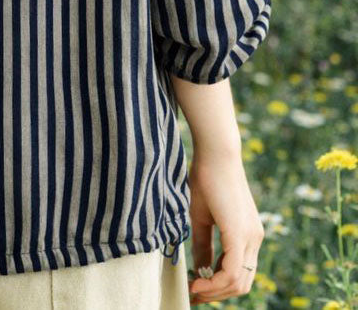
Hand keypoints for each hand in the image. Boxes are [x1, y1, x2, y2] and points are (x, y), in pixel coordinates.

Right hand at [186, 149, 264, 304]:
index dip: (217, 286)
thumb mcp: (202, 217)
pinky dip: (214, 282)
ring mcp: (251, 237)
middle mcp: (255, 239)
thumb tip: (200, 269)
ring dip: (214, 291)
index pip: (239, 273)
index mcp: (248, 235)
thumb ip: (204, 244)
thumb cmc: (206, 178)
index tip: (195, 287)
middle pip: (241, 284)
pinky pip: (232, 270)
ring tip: (193, 288)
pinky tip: (197, 281)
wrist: (215, 153)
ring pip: (238, 282)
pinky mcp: (240, 233)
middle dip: (216, 294)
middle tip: (193, 293)